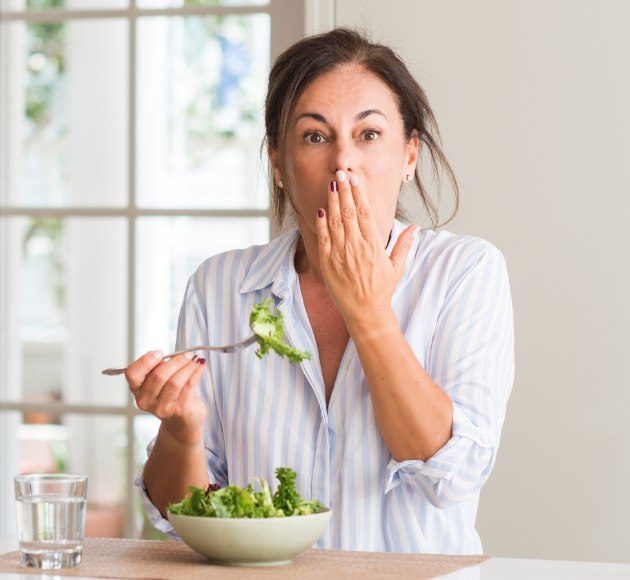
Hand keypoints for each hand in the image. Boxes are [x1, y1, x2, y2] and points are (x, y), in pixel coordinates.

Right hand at [125, 351, 206, 444]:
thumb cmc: (171, 395)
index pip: (132, 373)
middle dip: (176, 361)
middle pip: (158, 375)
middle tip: (187, 354)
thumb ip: (160, 367)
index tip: (160, 353)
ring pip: (174, 382)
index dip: (146, 361)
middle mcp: (145, 400)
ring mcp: (161, 408)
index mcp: (137, 389)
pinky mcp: (178, 411)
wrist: (182, 421)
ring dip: (187, 366)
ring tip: (195, 359)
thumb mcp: (160, 380)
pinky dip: (196, 373)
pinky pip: (188, 387)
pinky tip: (200, 366)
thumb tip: (175, 354)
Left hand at [315, 170, 417, 325]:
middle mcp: (356, 247)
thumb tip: (416, 227)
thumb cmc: (382, 290)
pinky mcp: (328, 263)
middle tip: (340, 173)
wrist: (365, 312)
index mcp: (373, 245)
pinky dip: (321, 223)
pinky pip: (323, 239)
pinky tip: (321, 209)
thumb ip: (404, 245)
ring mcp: (340, 254)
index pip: (365, 213)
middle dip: (344, 191)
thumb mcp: (396, 267)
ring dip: (333, 202)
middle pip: (348, 212)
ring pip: (335, 222)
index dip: (359, 194)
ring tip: (332, 184)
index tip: (356, 179)